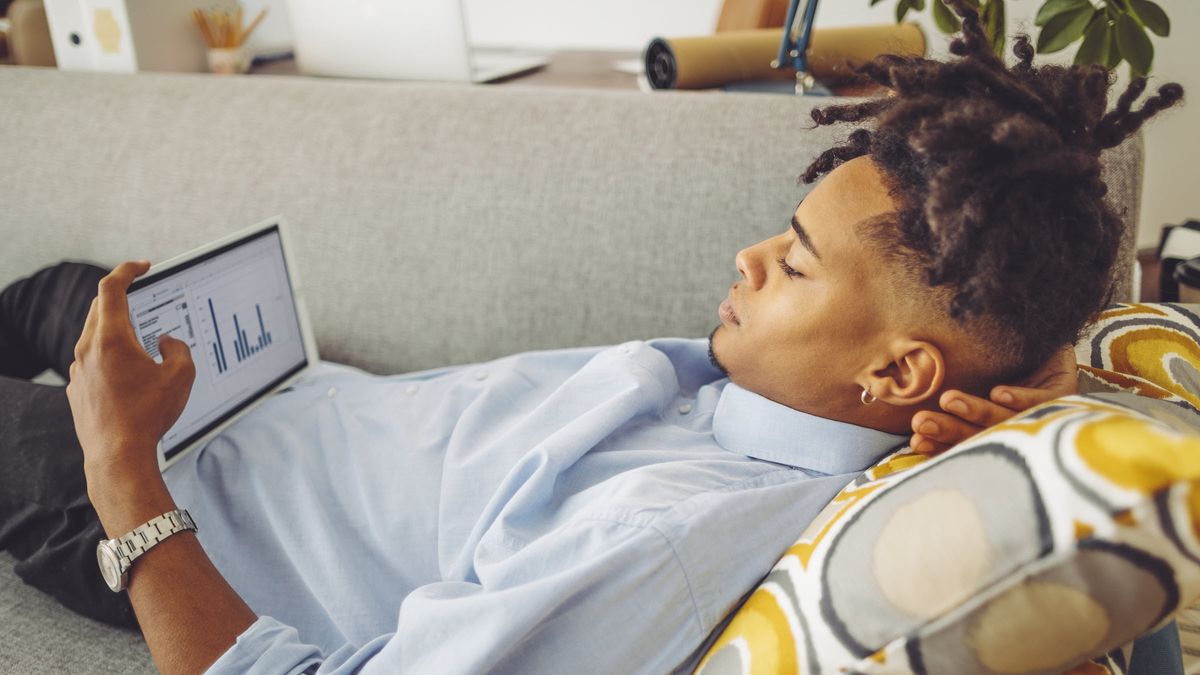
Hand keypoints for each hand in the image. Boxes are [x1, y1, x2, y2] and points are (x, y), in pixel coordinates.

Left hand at [66, 261, 195, 480]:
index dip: (127, 270)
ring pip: (94, 336)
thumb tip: (166, 342)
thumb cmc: (149, 415)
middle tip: (141, 296)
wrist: (117, 455)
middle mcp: (88, 349)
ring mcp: (78, 370)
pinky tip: (128, 375)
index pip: (112, 288)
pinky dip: (109, 357)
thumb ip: (178, 349)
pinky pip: (92, 362)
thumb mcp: (182, 376)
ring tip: (139, 342)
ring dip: (115, 330)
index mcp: (112, 338)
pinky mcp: (77, 390)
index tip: (142, 267)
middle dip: (121, 298)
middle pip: (99, 309)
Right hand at [909, 345, 1077, 455]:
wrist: (1043, 325)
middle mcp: (1016, 423)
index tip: (915, 440)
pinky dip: (1020, 399)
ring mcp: (1040, 411)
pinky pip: (1041, 401)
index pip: (965, 440)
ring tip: (949, 400)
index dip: (940, 444)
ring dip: (977, 411)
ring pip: (1007, 419)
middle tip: (922, 422)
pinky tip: (998, 393)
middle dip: (950, 430)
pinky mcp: (1062, 392)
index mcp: (992, 424)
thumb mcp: (969, 372)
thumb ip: (946, 391)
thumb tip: (906, 401)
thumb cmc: (1002, 353)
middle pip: (982, 434)